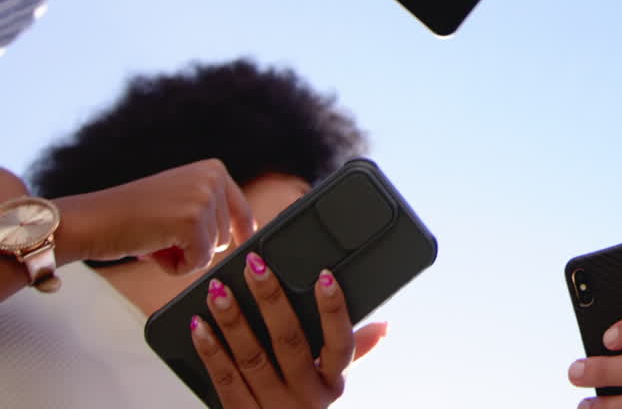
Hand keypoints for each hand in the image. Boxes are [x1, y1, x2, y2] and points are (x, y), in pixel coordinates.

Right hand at [54, 159, 255, 274]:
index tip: (246, 243)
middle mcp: (212, 178)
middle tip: (159, 234)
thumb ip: (210, 209)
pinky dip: (176, 267)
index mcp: (212, 169)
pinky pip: (198, 262)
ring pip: (212, 251)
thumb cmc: (131, 217)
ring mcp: (203, 198)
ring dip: (182, 255)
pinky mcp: (191, 222)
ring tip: (154, 239)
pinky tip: (152, 251)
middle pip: (225, 235)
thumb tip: (248, 232)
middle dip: (193, 245)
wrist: (91, 221)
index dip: (243, 232)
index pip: (241, 209)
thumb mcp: (180, 200)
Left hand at [192, 252, 386, 407]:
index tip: (324, 276)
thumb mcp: (334, 382)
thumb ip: (356, 351)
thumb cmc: (307, 407)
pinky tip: (199, 325)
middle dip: (271, 301)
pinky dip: (210, 352)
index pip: (342, 344)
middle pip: (290, 343)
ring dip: (233, 321)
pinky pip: (224, 381)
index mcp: (334, 384)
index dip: (334, 310)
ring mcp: (273, 408)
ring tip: (219, 290)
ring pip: (252, 359)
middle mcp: (308, 398)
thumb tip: (384, 326)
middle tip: (256, 266)